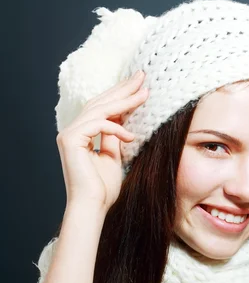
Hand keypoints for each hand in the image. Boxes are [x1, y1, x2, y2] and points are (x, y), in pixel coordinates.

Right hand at [56, 71, 148, 211]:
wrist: (94, 206)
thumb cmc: (104, 187)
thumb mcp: (114, 155)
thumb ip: (114, 137)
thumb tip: (123, 121)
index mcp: (82, 133)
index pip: (103, 108)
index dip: (121, 95)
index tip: (141, 86)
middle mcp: (73, 130)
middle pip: (100, 102)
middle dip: (123, 89)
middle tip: (142, 76)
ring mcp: (69, 134)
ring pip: (100, 109)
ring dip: (124, 101)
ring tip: (144, 93)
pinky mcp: (70, 140)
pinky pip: (98, 124)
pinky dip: (116, 128)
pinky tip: (131, 136)